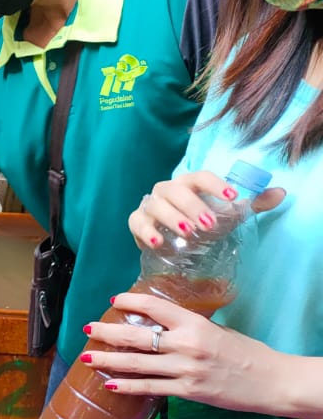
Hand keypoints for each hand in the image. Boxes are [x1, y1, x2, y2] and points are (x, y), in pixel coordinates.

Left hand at [82, 293, 286, 413]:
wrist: (271, 382)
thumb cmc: (246, 353)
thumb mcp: (218, 330)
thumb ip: (188, 327)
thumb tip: (160, 322)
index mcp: (194, 323)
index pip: (154, 307)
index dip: (130, 302)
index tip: (114, 301)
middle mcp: (186, 345)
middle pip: (135, 336)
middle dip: (106, 332)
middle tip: (87, 329)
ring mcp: (184, 370)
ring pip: (136, 363)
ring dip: (108, 360)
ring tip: (87, 358)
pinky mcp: (187, 392)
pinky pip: (149, 387)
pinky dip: (127, 385)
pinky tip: (110, 383)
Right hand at [129, 171, 285, 247]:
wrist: (175, 239)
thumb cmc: (202, 221)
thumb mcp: (228, 214)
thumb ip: (252, 203)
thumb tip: (280, 193)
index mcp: (190, 183)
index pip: (200, 177)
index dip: (216, 185)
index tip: (232, 197)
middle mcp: (167, 189)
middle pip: (177, 190)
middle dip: (193, 206)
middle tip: (209, 224)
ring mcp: (150, 205)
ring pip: (157, 205)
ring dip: (172, 218)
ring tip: (187, 233)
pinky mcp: (137, 222)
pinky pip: (137, 223)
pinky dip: (146, 232)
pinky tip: (159, 242)